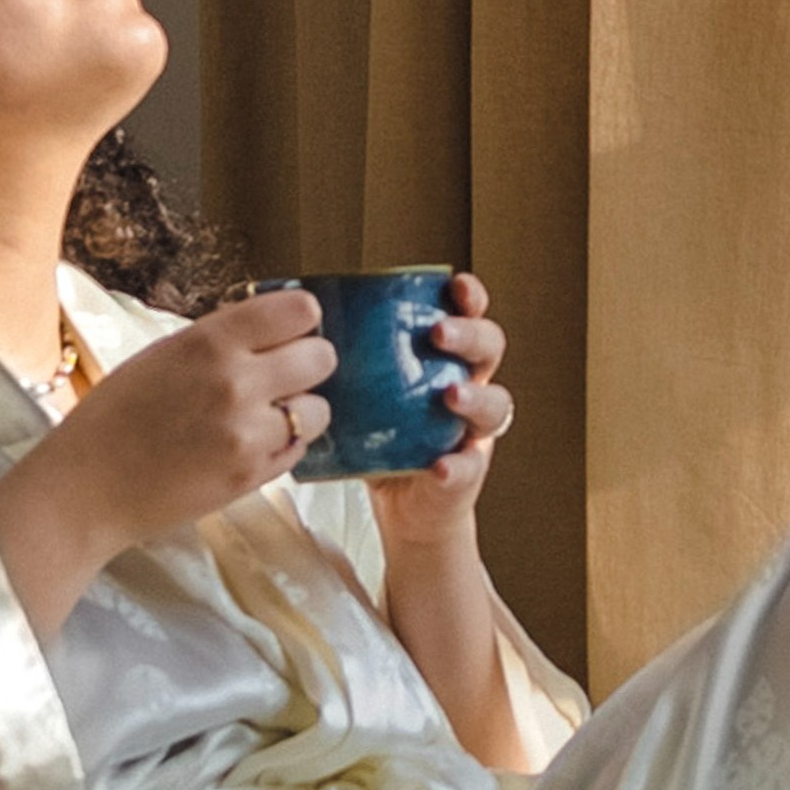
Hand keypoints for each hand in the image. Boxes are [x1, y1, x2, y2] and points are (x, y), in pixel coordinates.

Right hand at [0, 291, 335, 612]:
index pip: (299, 310)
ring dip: (300, 412)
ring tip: (264, 418)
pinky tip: (249, 446)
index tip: (289, 333)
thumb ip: (218, 341)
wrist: (85, 488)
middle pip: (322, 357)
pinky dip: (283, 446)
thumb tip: (270, 330)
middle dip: (307, 366)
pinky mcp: (253, 475)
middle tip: (283, 377)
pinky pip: (298, 450)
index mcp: (209, 341)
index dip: (301, 322)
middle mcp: (236, 382)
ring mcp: (248, 432)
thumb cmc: (113, 418)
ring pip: (319, 409)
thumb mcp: (162, 355)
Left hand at [366, 274, 511, 550]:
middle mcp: (469, 387)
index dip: (469, 297)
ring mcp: (473, 431)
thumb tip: (294, 324)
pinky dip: (456, 466)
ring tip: (451, 396)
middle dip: (470, 335)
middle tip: (439, 333)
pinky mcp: (466, 474)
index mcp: (445, 360)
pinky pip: (469, 468)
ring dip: (476, 397)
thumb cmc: (380, 439)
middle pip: (490, 348)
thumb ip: (349, 362)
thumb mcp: (364, 393)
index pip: (469, 315)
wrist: (400, 505)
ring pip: (495, 405)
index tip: (455, 285)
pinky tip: (439, 466)